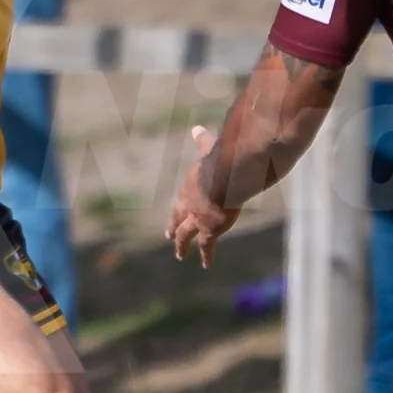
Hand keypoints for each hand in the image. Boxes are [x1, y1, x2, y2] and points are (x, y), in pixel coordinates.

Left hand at [167, 127, 238, 266]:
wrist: (225, 176)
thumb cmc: (219, 159)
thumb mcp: (208, 149)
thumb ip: (202, 141)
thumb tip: (197, 128)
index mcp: (190, 185)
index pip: (182, 199)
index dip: (179, 207)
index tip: (174, 214)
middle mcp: (190, 203)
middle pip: (178, 218)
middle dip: (173, 227)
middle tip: (168, 236)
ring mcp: (197, 218)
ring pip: (186, 234)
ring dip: (182, 245)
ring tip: (179, 255)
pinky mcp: (209, 229)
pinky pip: (206, 246)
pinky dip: (205, 256)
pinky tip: (205, 265)